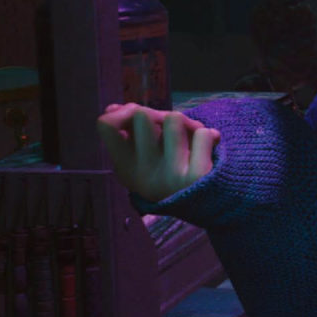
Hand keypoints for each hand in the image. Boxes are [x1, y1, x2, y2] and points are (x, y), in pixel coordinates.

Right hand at [97, 103, 219, 203]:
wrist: (205, 207)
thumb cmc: (169, 175)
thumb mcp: (142, 159)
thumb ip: (128, 134)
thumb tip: (112, 108)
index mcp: (125, 169)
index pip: (106, 124)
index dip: (121, 112)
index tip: (136, 119)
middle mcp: (142, 175)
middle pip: (141, 114)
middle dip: (159, 114)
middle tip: (170, 128)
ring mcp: (169, 177)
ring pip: (174, 118)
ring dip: (187, 123)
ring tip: (191, 139)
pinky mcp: (196, 176)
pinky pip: (202, 134)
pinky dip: (210, 136)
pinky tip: (209, 150)